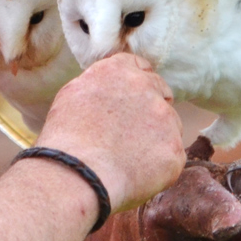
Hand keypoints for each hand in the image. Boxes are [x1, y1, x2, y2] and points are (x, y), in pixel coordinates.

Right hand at [37, 53, 184, 211]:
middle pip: (160, 91)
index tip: (134, 98)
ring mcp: (165, 117)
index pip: (139, 66)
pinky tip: (136, 174)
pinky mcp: (174, 148)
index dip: (138, 83)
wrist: (78, 174)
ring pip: (170, 124)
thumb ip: (99, 85)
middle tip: (134, 132)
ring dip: (157, 137)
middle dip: (151, 108)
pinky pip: (171, 156)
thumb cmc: (66, 140)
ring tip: (128, 159)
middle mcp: (145, 87)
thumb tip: (111, 90)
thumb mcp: (72, 95)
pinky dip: (159, 166)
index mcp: (118, 71)